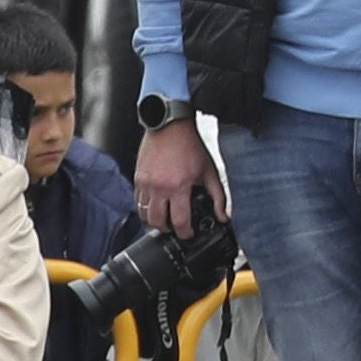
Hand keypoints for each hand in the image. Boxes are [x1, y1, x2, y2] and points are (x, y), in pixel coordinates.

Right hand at [135, 117, 216, 233]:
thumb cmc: (189, 145)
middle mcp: (159, 188)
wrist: (170, 126)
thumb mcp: (209, 170)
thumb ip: (218, 196)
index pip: (179, 221)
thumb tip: (223, 216)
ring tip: (164, 217)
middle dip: (167, 229)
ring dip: (154, 220)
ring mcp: (146, 184)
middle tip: (174, 227)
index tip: (188, 234)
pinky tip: (155, 204)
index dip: (185, 233)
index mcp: (178, 187)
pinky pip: (138, 201)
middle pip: (157, 222)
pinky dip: (145, 207)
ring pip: (144, 214)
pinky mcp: (138, 178)